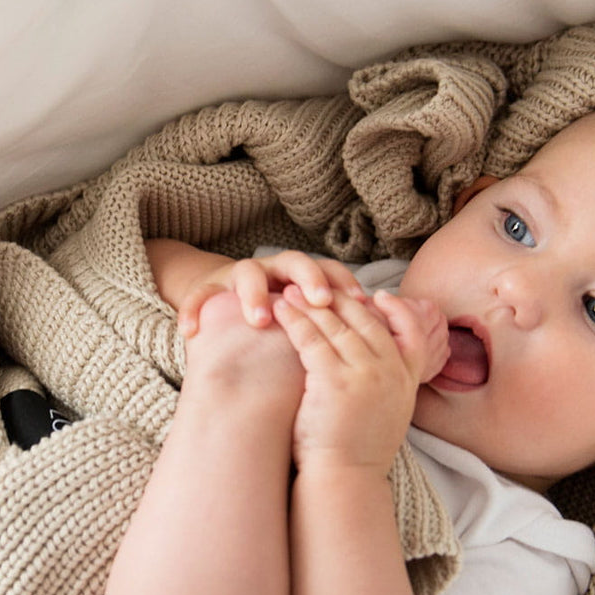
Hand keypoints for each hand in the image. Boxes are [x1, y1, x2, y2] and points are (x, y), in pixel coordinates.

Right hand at [176, 251, 364, 337]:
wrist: (226, 317)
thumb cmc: (281, 332)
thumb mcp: (313, 328)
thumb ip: (346, 326)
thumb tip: (404, 330)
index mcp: (302, 278)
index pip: (329, 270)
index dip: (345, 282)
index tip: (361, 303)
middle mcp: (273, 271)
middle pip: (294, 261)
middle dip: (308, 279)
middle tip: (319, 302)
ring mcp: (239, 277)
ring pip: (246, 273)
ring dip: (254, 294)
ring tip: (260, 320)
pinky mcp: (207, 290)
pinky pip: (197, 297)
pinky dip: (192, 311)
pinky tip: (190, 333)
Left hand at [272, 285, 447, 471]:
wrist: (345, 480)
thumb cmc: (356, 454)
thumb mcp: (386, 416)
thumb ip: (384, 387)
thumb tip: (370, 367)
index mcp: (407, 380)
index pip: (411, 332)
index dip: (396, 310)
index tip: (377, 296)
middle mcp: (390, 372)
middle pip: (366, 321)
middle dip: (339, 299)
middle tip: (317, 285)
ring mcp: (365, 373)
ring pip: (336, 326)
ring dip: (311, 304)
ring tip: (291, 291)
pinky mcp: (334, 380)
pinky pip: (312, 339)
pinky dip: (295, 321)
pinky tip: (281, 310)